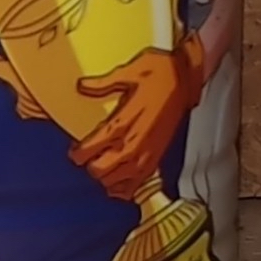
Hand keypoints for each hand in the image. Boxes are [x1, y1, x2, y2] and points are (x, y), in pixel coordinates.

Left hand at [68, 32, 206, 200]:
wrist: (186, 77)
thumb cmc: (159, 72)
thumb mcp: (128, 72)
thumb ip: (102, 84)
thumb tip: (81, 86)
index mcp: (124, 121)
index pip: (93, 147)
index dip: (79, 154)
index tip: (73, 152)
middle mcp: (134, 141)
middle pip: (102, 169)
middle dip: (89, 167)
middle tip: (84, 161)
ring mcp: (147, 152)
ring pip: (118, 180)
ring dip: (104, 178)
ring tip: (98, 172)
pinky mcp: (157, 157)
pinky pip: (138, 182)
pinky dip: (124, 188)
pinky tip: (116, 187)